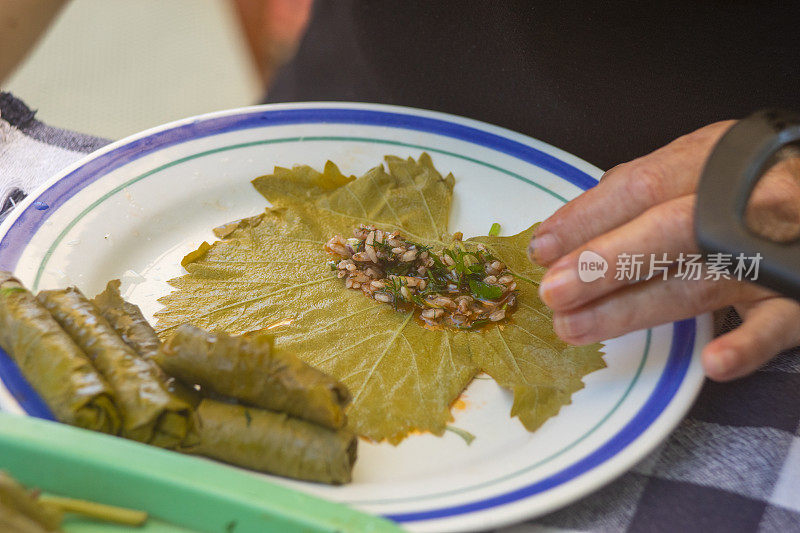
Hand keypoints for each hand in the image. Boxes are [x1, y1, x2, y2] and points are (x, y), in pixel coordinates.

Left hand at [529, 121, 799, 380]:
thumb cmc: (752, 179)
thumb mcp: (699, 161)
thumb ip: (641, 189)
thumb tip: (568, 226)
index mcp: (714, 161)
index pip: (641, 187)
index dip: (587, 218)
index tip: (542, 247)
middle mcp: (744, 202)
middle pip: (667, 232)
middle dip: (603, 263)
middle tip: (553, 291)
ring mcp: (774, 251)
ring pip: (700, 283)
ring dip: (633, 309)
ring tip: (575, 327)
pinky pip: (777, 323)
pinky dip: (748, 343)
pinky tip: (712, 361)